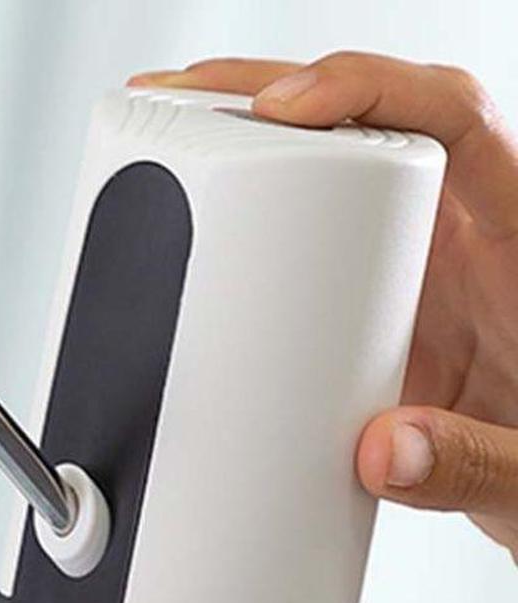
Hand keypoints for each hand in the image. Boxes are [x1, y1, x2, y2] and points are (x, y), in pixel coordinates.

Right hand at [131, 53, 517, 561]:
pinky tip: (195, 225)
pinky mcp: (368, 313)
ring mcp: (408, 272)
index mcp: (517, 244)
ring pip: (327, 177)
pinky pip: (303, 248)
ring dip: (248, 151)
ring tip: (169, 140)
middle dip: (266, 96)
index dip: (364, 89)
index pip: (451, 116)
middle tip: (181, 102)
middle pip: (365, 123)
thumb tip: (382, 450)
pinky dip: (244, 230)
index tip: (282, 109)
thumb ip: (472, 463)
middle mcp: (461, 238)